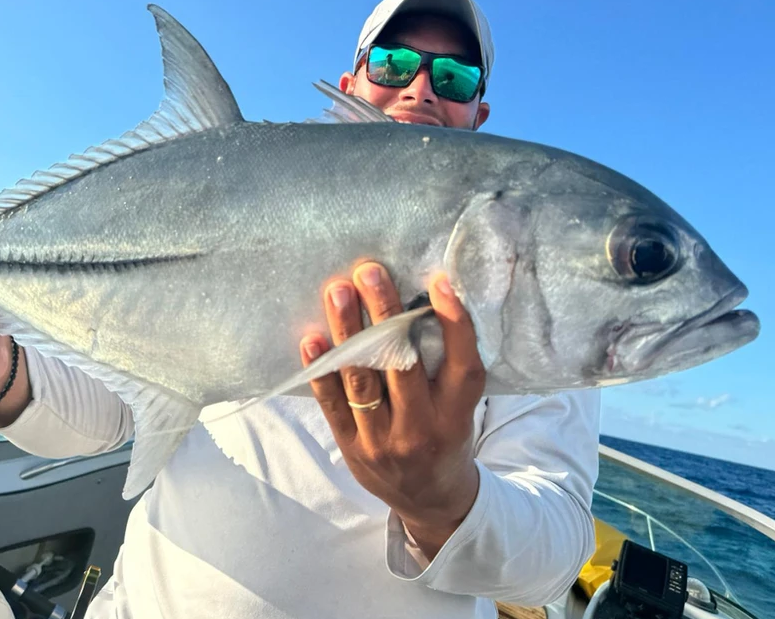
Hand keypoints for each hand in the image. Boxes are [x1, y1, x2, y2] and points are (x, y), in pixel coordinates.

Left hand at [302, 262, 486, 559]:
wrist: (431, 503)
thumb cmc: (448, 439)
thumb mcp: (462, 409)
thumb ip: (446, 368)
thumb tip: (422, 301)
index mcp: (456, 417)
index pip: (462, 367)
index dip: (454, 324)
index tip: (439, 283)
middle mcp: (420, 429)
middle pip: (402, 365)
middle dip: (384, 314)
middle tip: (369, 272)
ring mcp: (381, 441)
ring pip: (362, 380)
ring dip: (347, 332)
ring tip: (337, 292)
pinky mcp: (350, 447)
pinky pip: (331, 405)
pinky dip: (320, 370)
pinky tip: (312, 338)